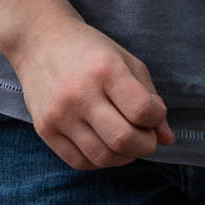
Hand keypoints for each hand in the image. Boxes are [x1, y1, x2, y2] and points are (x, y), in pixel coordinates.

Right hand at [8, 14, 174, 169]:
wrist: (38, 41)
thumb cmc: (89, 51)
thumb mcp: (126, 62)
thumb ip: (151, 99)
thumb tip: (167, 139)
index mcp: (105, 71)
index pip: (144, 112)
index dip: (157, 117)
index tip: (151, 111)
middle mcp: (79, 94)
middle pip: (124, 140)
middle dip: (145, 144)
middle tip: (143, 134)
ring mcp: (58, 114)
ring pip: (104, 157)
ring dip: (124, 156)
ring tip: (123, 139)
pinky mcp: (44, 129)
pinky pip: (80, 162)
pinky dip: (99, 160)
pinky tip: (101, 143)